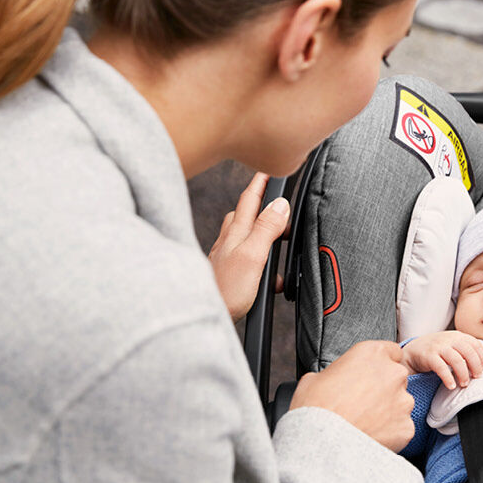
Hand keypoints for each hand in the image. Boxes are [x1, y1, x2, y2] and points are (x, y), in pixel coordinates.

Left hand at [209, 173, 289, 321]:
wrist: (201, 315)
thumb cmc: (226, 290)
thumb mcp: (252, 256)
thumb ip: (266, 229)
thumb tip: (280, 204)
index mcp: (236, 232)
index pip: (250, 198)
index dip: (262, 181)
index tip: (270, 167)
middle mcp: (229, 240)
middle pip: (246, 213)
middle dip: (262, 203)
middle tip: (279, 200)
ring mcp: (226, 256)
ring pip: (246, 235)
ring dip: (263, 233)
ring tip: (280, 238)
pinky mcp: (228, 273)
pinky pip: (248, 258)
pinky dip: (262, 261)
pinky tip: (271, 277)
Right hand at [291, 340, 415, 452]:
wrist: (323, 445)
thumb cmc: (315, 410)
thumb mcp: (314, 379)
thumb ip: (335, 373)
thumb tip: (332, 381)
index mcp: (372, 353)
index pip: (390, 351)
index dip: (380, 364)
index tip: (370, 376)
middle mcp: (393, 373)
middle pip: (397, 377)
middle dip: (385, 388)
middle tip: (363, 402)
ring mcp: (403, 401)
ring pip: (401, 403)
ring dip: (388, 410)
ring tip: (365, 423)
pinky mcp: (406, 426)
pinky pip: (401, 427)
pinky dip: (391, 432)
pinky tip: (371, 436)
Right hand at [401, 331, 482, 388]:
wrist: (414, 349)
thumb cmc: (437, 350)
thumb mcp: (452, 344)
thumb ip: (465, 349)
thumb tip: (482, 365)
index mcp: (458, 336)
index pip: (475, 344)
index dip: (482, 357)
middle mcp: (449, 339)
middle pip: (468, 352)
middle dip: (475, 366)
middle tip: (477, 377)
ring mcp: (439, 347)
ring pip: (457, 360)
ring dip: (463, 374)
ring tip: (464, 384)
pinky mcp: (429, 356)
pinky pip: (441, 368)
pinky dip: (448, 378)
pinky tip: (451, 386)